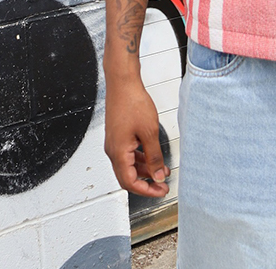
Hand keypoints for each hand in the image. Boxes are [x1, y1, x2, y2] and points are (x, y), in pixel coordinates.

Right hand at [104, 77, 169, 196]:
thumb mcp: (150, 132)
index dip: (146, 190)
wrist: (123, 83)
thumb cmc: (132, 102)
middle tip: (162, 186)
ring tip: (162, 170)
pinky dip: (142, 158)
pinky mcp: (118, 135)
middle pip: (128, 176)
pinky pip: (129, 153)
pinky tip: (154, 156)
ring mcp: (115, 143)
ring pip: (130, 165)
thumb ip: (154, 157)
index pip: (130, 182)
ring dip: (146, 170)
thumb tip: (158, 176)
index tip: (160, 191)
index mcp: (118, 152)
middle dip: (146, 183)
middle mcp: (113, 150)